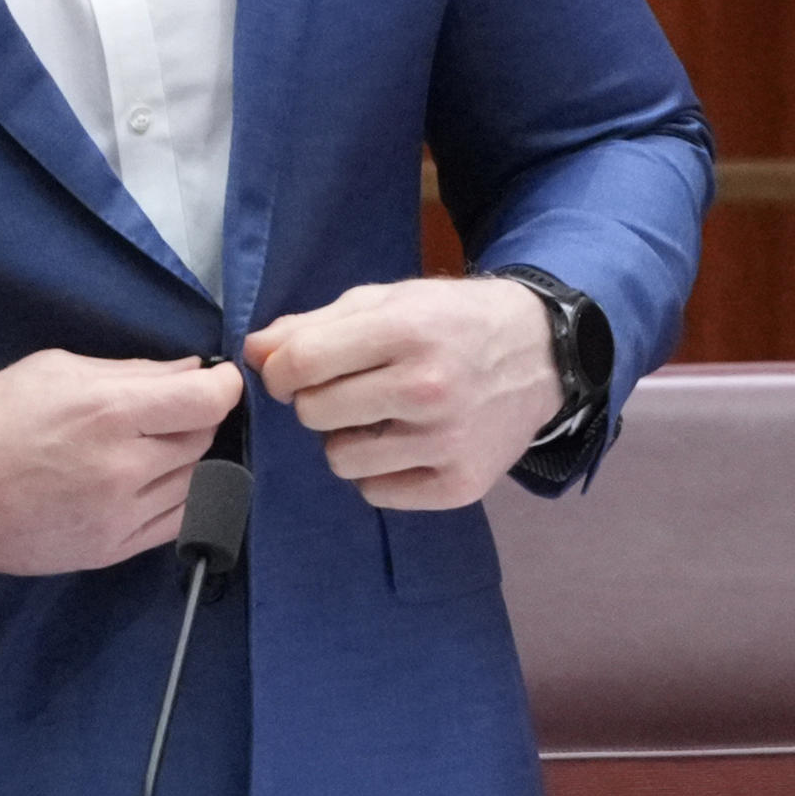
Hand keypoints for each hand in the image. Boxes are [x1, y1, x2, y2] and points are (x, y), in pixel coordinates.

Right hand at [0, 350, 244, 590]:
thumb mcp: (56, 370)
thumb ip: (131, 371)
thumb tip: (189, 371)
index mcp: (108, 413)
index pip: (205, 401)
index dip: (222, 386)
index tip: (217, 380)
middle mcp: (123, 468)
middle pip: (204, 441)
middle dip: (197, 418)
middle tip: (173, 409)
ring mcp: (119, 517)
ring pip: (197, 484)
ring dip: (190, 460)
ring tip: (157, 445)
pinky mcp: (112, 551)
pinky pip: (176, 523)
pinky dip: (180, 497)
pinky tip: (154, 480)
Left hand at [244, 276, 556, 511]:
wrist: (541, 353)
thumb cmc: (452, 321)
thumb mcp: (387, 302)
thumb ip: (314, 324)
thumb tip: (253, 353)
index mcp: (406, 330)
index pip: (302, 364)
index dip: (280, 371)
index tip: (291, 372)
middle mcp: (427, 388)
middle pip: (314, 414)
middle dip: (318, 401)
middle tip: (352, 389)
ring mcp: (446, 442)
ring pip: (340, 460)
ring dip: (347, 440)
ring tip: (381, 418)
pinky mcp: (460, 485)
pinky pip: (377, 493)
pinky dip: (380, 473)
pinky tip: (407, 445)